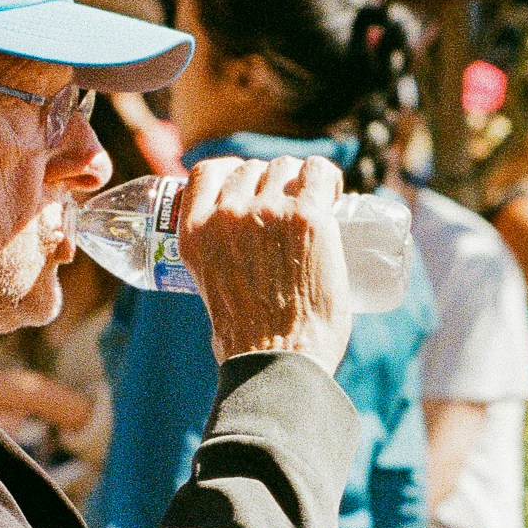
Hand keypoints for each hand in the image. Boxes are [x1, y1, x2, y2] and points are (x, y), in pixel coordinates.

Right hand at [178, 155, 352, 375]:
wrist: (279, 360)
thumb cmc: (250, 341)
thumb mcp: (208, 288)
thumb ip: (214, 263)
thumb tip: (236, 261)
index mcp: (194, 232)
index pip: (208, 171)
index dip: (233, 172)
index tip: (251, 186)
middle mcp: (226, 215)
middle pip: (252, 169)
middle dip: (272, 182)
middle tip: (292, 208)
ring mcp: (267, 212)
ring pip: (286, 167)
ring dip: (300, 180)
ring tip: (316, 202)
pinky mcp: (307, 217)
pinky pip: (318, 172)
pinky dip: (327, 177)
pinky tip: (333, 191)